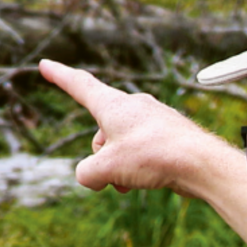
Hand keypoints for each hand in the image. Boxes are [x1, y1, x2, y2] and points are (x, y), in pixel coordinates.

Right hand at [39, 60, 214, 195]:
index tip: (46, 65)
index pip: (81, 85)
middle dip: (101, 159)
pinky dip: (137, 169)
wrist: (200, 163)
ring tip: (132, 181)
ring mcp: (153, 121)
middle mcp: (134, 107)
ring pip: (121, 147)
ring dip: (119, 168)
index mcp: (113, 105)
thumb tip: (92, 177)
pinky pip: (141, 153)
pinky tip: (148, 181)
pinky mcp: (167, 136)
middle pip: (100, 134)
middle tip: (112, 176)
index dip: (60, 76)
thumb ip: (86, 173)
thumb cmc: (153, 157)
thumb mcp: (106, 168)